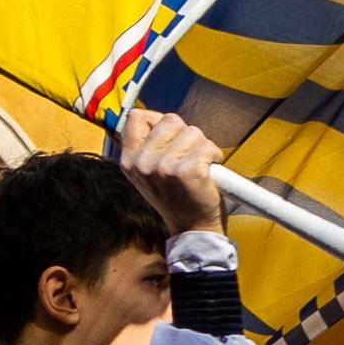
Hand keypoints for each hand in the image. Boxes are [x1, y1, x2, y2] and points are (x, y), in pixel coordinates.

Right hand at [116, 105, 230, 236]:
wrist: (193, 228)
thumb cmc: (177, 196)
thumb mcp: (149, 172)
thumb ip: (148, 145)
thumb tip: (153, 116)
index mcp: (129, 160)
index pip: (136, 116)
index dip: (157, 120)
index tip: (170, 138)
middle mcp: (142, 163)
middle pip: (170, 120)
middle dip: (186, 135)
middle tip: (187, 158)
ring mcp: (163, 167)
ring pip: (192, 131)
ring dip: (203, 146)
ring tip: (198, 167)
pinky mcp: (186, 172)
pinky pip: (207, 146)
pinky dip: (214, 156)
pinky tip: (208, 172)